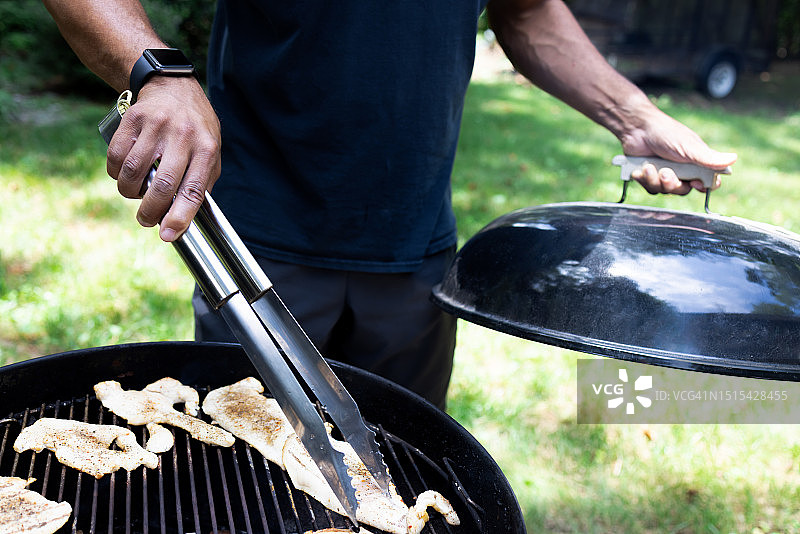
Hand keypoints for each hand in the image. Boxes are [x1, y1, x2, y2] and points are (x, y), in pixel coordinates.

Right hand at [106, 76, 221, 240]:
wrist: (173, 87)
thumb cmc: (196, 128)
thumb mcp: (211, 151)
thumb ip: (203, 182)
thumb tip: (188, 217)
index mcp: (206, 148)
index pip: (193, 190)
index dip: (180, 216)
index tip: (168, 235)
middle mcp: (183, 136)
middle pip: (162, 184)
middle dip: (150, 211)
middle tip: (146, 221)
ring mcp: (157, 125)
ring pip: (133, 172)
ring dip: (129, 192)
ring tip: (135, 194)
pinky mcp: (133, 119)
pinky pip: (116, 156)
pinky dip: (115, 173)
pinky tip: (123, 175)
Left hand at [619, 107, 736, 195]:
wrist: (637, 130)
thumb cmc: (666, 133)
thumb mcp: (688, 147)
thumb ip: (708, 157)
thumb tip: (733, 158)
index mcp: (698, 162)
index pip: (709, 182)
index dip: (704, 187)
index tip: (695, 183)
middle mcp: (684, 170)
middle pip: (684, 190)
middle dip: (672, 184)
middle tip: (664, 172)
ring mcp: (666, 174)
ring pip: (665, 191)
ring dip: (655, 180)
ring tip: (649, 166)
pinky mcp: (651, 177)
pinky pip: (650, 189)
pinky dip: (645, 179)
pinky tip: (641, 168)